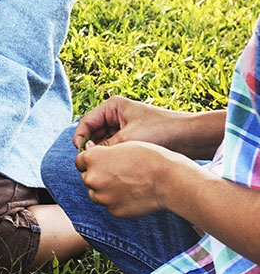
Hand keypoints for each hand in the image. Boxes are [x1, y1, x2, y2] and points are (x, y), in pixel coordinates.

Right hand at [74, 95, 218, 157]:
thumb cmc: (161, 130)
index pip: (87, 121)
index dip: (81, 137)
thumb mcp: (129, 138)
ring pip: (105, 141)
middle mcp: (117, 115)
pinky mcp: (134, 138)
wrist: (191, 137)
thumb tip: (88, 156)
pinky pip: (116, 147)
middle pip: (94, 132)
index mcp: (113, 107)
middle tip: (92, 162)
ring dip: (103, 152)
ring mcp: (125, 127)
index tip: (81, 153)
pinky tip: (114, 166)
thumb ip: (106, 147)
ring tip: (104, 165)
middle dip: (92, 146)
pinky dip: (113, 155)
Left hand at [76, 139, 196, 217]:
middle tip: (117, 175)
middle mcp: (92, 177)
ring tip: (125, 185)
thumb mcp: (120, 146)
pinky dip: (116, 202)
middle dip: (97, 177)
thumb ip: (102, 155)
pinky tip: (132, 195)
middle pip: (87, 178)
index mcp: (92, 158)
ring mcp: (102, 196)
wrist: (167, 179)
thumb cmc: (147, 157)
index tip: (101, 164)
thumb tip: (92, 163)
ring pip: (96, 194)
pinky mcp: (114, 211)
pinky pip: (109, 206)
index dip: (91, 162)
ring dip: (104, 191)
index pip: (80, 161)